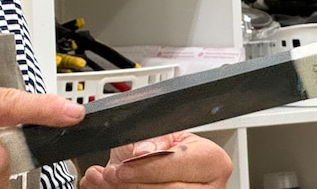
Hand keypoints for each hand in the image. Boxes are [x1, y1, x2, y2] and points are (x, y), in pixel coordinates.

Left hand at [79, 132, 231, 188]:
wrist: (166, 160)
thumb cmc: (169, 146)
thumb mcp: (161, 133)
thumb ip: (150, 140)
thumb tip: (141, 152)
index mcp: (211, 159)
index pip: (177, 165)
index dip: (146, 168)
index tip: (121, 168)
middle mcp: (209, 185)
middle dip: (134, 183)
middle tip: (109, 175)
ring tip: (105, 181)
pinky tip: (110, 188)